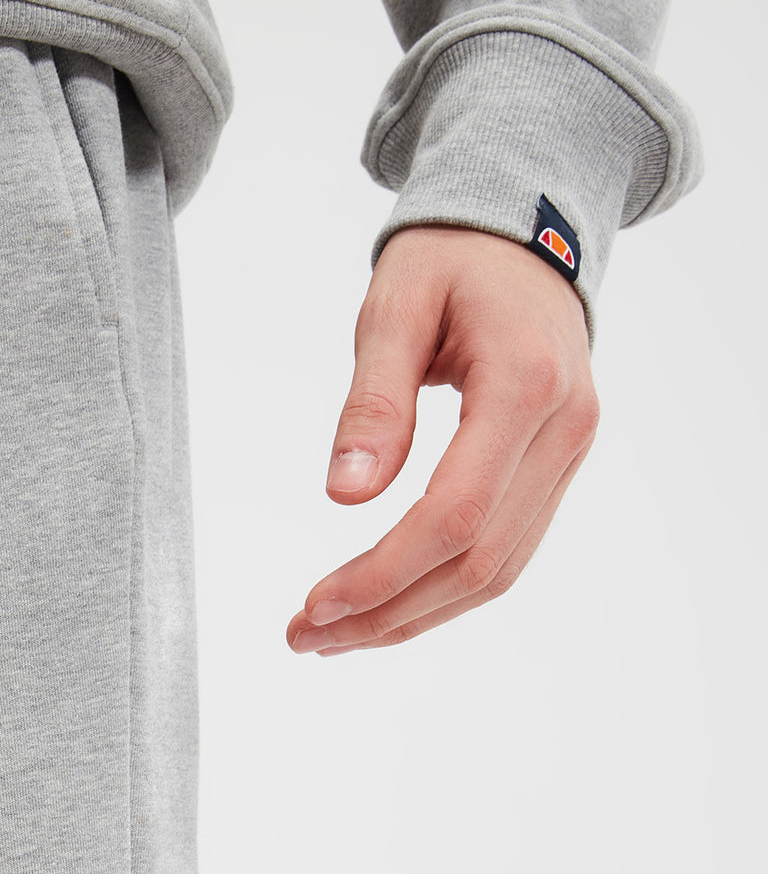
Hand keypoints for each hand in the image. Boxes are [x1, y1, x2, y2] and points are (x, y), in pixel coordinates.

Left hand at [286, 224, 599, 654]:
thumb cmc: (453, 260)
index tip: (316, 605)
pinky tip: (382, 607)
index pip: (455, 513)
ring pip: (496, 573)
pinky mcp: (556, 473)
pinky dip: (439, 593)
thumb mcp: (395, 306)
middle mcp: (564, 431)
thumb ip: (373, 401)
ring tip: (331, 637)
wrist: (528, 236)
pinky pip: (504, 554)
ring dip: (410, 618)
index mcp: (527, 384)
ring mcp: (569, 457)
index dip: (384, 573)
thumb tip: (345, 497)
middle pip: (477, 561)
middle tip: (304, 637)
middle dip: (386, 613)